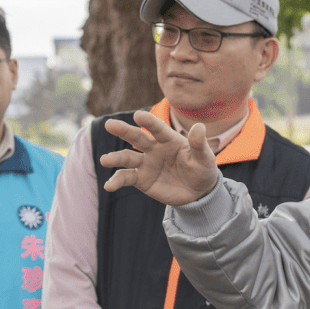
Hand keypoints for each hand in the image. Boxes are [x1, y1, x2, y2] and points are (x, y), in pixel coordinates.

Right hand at [101, 112, 218, 204]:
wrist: (197, 192)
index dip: (148, 122)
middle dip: (123, 131)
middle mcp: (154, 148)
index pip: (157, 128)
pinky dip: (116, 181)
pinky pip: (126, 178)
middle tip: (109, 124)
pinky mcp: (141, 179)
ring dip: (115, 158)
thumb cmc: (202, 170)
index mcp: (169, 139)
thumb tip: (200, 127)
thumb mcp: (205, 158)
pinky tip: (109, 186)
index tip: (138, 115)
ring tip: (104, 160)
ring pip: (127, 158)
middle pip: (136, 137)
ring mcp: (145, 164)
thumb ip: (199, 144)